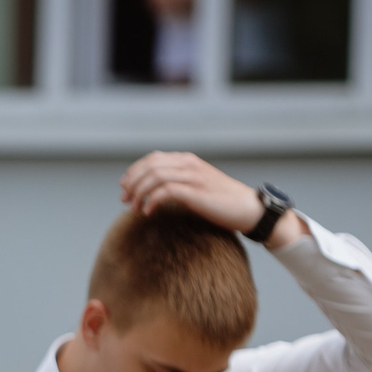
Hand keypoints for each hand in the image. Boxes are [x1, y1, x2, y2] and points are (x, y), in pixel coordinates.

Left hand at [116, 152, 304, 246]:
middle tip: (124, 199)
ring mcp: (192, 177)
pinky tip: (147, 212)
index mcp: (188, 160)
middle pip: (149, 166)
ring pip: (154, 177)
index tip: (124, 186)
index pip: (153, 158)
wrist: (248, 209)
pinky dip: (151, 201)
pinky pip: (164, 191)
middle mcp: (189, 164)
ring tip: (133, 207)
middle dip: (132, 182)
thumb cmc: (222, 201)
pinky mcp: (195, 192)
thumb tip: (156, 192)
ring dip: (138, 192)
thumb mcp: (198, 186)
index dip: (134, 171)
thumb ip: (179, 183)